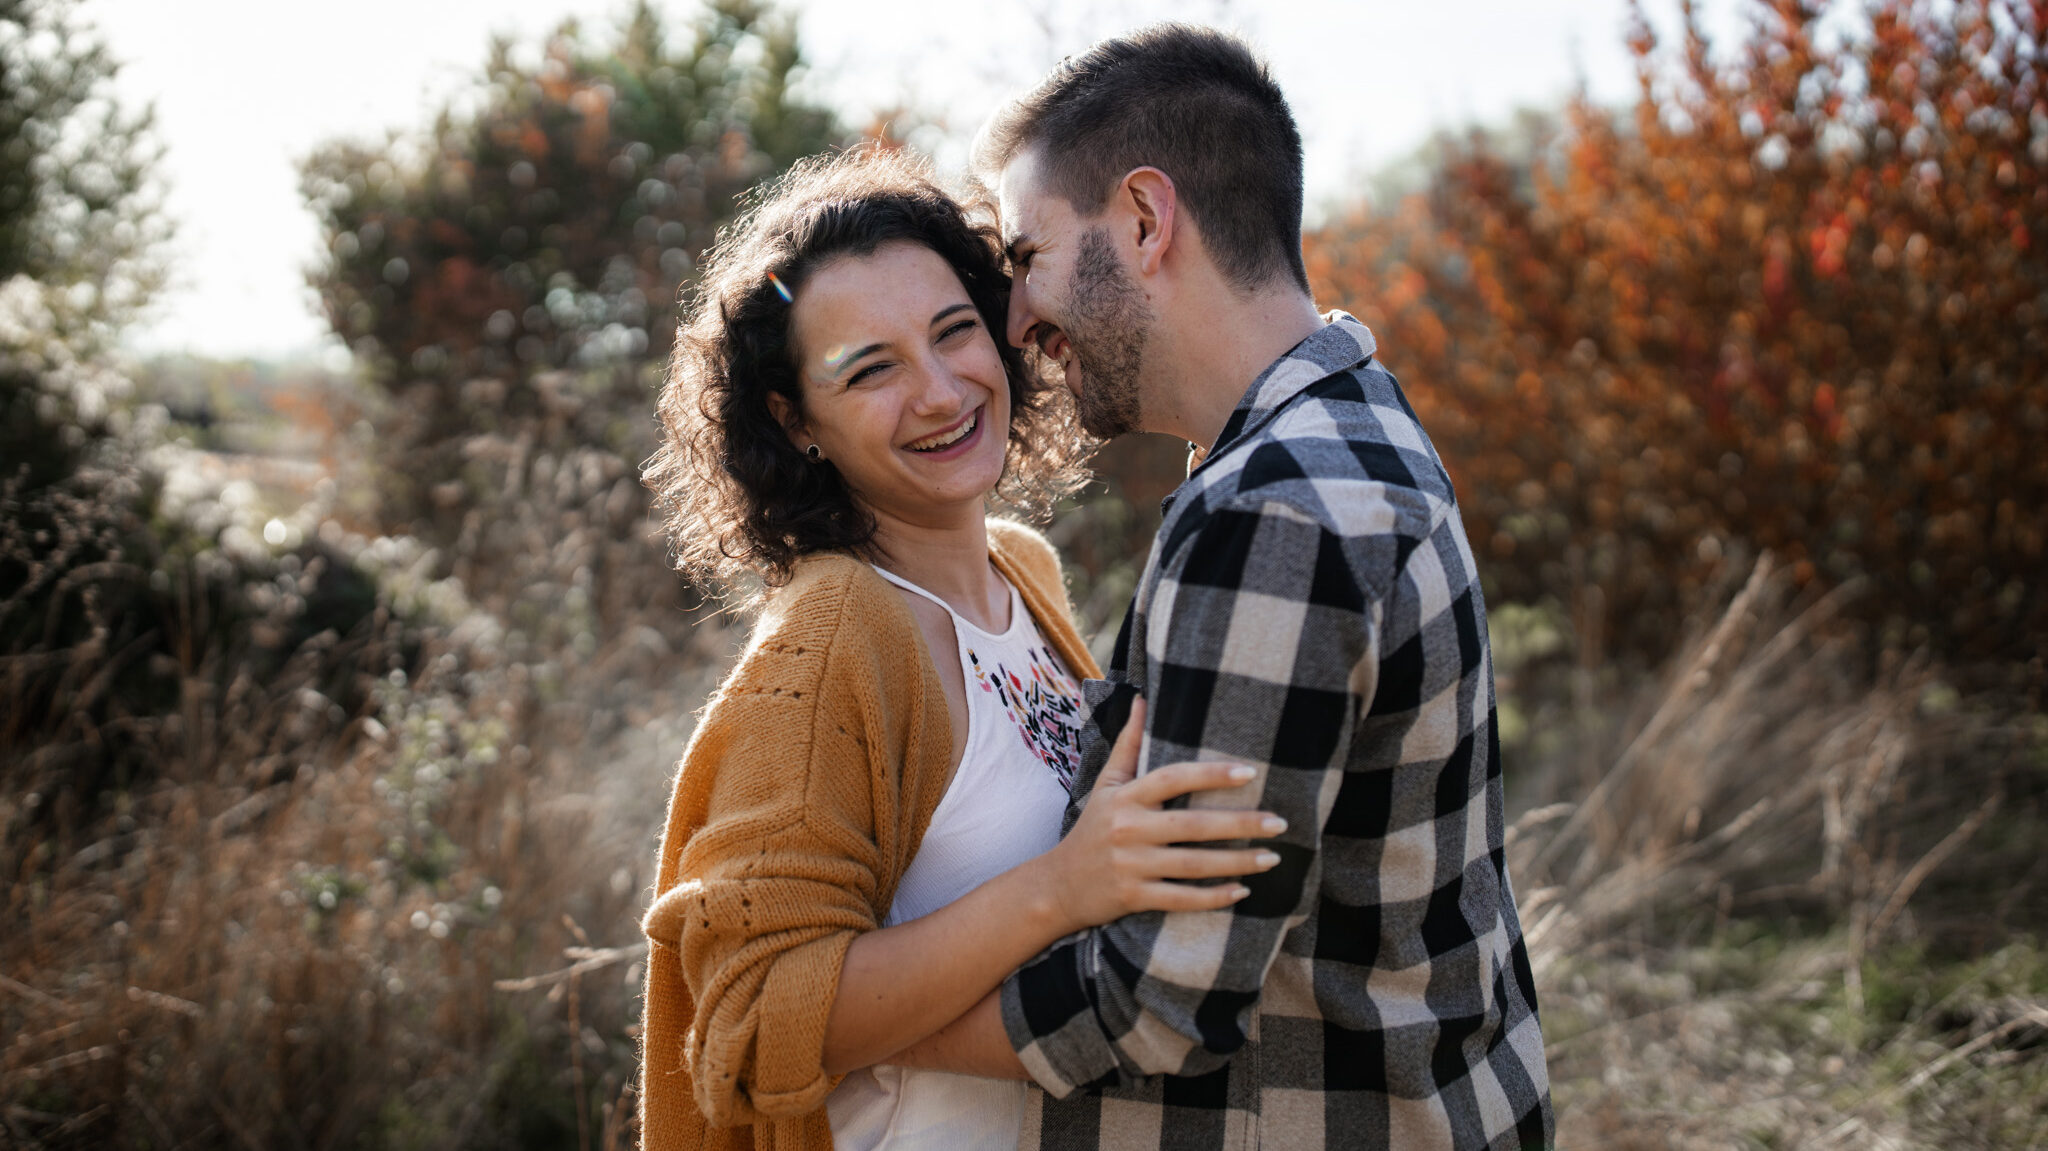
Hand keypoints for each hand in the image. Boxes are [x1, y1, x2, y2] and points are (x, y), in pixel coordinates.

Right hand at [1039, 700, 1285, 933]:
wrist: (1058, 886)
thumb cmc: (1091, 829)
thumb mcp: (1105, 785)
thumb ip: (1127, 744)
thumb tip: (1142, 699)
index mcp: (1126, 798)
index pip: (1173, 779)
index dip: (1211, 775)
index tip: (1249, 772)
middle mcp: (1128, 830)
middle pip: (1193, 826)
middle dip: (1240, 824)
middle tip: (1279, 823)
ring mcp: (1132, 866)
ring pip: (1194, 865)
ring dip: (1237, 863)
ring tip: (1272, 858)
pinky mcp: (1135, 897)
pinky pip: (1182, 899)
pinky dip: (1214, 898)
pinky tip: (1242, 892)